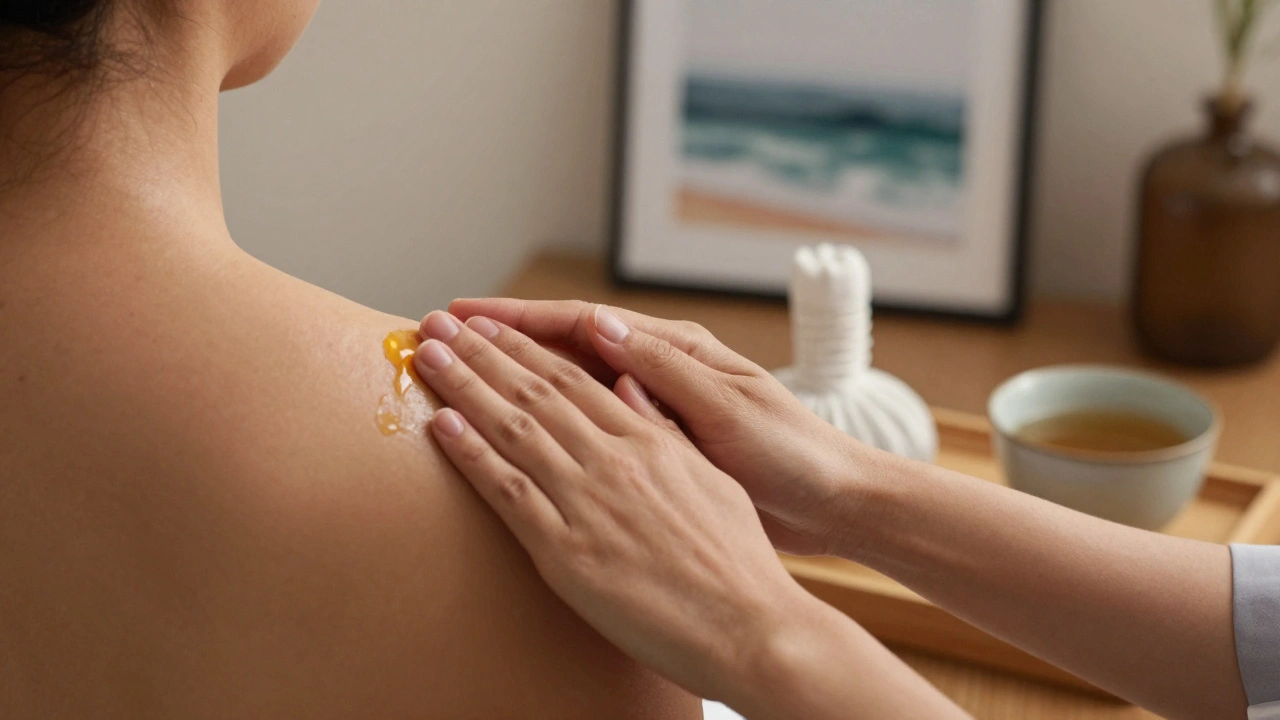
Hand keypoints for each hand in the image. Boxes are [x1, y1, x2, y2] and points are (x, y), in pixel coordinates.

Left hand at [411, 311, 811, 702]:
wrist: (750, 625)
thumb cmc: (737, 562)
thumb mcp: (710, 479)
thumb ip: (665, 432)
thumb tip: (628, 389)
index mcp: (650, 442)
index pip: (573, 379)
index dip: (524, 348)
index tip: (490, 327)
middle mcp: (615, 461)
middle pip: (535, 392)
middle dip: (482, 353)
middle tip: (440, 326)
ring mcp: (589, 503)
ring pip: (514, 430)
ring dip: (465, 388)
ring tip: (428, 358)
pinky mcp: (567, 552)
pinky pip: (509, 493)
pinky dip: (472, 456)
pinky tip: (443, 426)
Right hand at [448, 298, 861, 556]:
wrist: (831, 500)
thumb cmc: (790, 451)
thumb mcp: (731, 409)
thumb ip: (667, 372)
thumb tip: (603, 326)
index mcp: (675, 353)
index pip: (580, 325)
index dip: (519, 320)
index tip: (465, 316)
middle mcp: (658, 373)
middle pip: (565, 348)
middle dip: (504, 340)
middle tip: (444, 333)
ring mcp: (655, 410)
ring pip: (570, 386)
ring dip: (518, 377)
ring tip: (464, 373)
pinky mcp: (657, 447)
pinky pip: (590, 427)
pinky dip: (551, 422)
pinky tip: (517, 432)